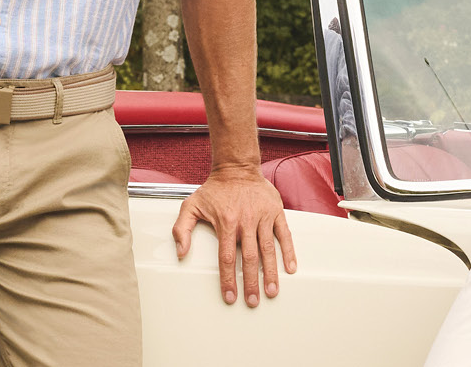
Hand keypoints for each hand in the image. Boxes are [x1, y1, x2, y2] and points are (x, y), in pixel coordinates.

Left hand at [171, 167, 294, 306]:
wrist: (236, 168)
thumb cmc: (214, 190)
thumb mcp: (191, 205)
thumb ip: (182, 229)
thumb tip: (181, 252)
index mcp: (226, 223)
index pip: (227, 258)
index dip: (228, 280)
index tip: (230, 296)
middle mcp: (246, 221)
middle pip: (249, 258)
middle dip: (251, 282)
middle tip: (253, 301)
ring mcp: (263, 217)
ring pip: (268, 250)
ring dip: (270, 273)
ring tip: (271, 291)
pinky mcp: (276, 212)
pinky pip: (284, 235)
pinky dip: (289, 252)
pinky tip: (290, 268)